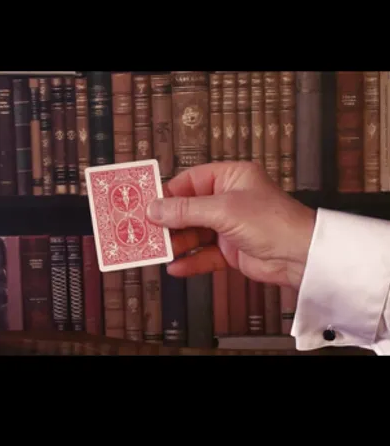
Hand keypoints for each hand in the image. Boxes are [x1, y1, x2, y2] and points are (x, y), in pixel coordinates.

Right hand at [146, 162, 315, 290]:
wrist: (301, 257)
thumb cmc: (274, 222)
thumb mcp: (223, 210)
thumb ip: (186, 210)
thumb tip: (155, 208)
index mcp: (231, 178)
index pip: (190, 181)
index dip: (168, 194)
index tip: (146, 205)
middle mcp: (230, 199)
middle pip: (188, 209)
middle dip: (168, 221)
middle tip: (145, 230)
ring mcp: (230, 226)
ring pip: (194, 233)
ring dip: (177, 243)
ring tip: (158, 250)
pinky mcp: (232, 250)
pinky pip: (204, 255)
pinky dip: (190, 261)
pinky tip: (176, 267)